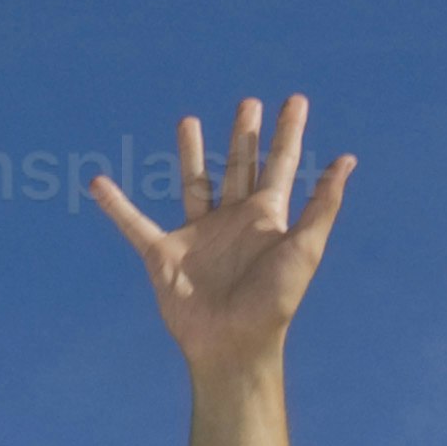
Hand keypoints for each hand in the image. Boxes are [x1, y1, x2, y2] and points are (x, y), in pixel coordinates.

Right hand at [89, 95, 352, 380]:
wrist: (233, 345)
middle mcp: (233, 221)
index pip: (280, 164)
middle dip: (245, 135)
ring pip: (194, 183)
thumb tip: (347, 160)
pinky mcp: (164, 254)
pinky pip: (135, 225)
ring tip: (189, 120)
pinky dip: (116, 206)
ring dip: (192, 153)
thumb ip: (321, 204)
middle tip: (249, 104)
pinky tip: (99, 184)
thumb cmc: (274, 302)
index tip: (296, 101)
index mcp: (267, 218)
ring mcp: (198, 235)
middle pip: (240, 166)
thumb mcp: (304, 248)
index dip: (289, 132)